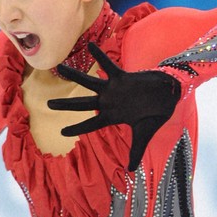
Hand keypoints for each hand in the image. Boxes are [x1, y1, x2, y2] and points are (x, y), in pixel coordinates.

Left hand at [48, 42, 180, 171]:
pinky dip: (100, 55)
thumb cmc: (155, 116)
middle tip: (48, 103)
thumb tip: (131, 171)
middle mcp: (108, 102)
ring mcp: (113, 89)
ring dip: (74, 75)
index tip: (62, 131)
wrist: (168, 98)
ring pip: (89, 82)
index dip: (76, 128)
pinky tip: (90, 45)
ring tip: (59, 67)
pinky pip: (108, 64)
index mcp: (111, 117)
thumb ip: (135, 152)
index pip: (90, 125)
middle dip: (65, 104)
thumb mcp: (143, 137)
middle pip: (81, 104)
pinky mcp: (122, 77)